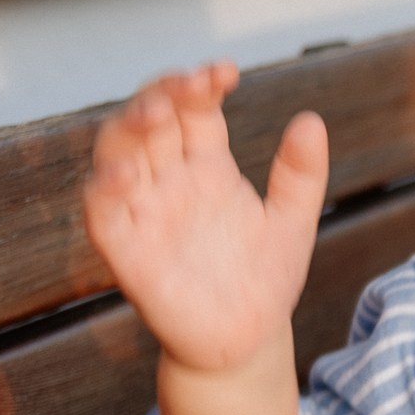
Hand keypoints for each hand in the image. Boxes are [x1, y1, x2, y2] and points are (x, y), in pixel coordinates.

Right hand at [84, 64, 327, 375]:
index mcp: (208, 165)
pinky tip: (126, 175)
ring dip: (127, 128)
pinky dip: (106, 190)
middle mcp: (170, 180)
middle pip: (151, 119)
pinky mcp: (126, 250)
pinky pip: (102, 212)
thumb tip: (312, 120)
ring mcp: (145, 211)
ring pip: (117, 152)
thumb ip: (300, 175)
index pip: (194, 108)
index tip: (227, 72)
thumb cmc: (265, 279)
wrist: (248, 341)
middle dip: (163, 93)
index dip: (202, 84)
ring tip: (154, 114)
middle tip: (190, 85)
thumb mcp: (293, 223)